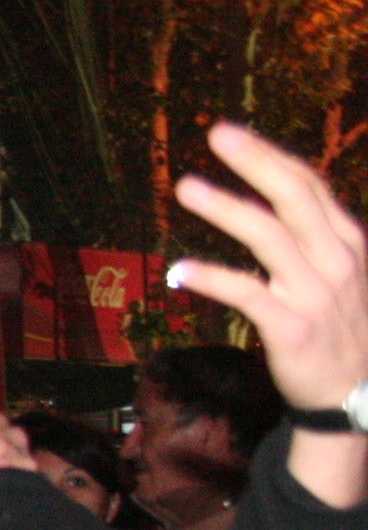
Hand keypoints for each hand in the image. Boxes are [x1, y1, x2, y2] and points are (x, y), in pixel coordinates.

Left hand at [170, 121, 367, 504]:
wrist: (356, 395)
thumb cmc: (339, 328)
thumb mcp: (338, 275)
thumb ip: (310, 238)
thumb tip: (276, 201)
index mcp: (346, 242)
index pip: (309, 187)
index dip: (270, 157)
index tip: (232, 135)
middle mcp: (336, 260)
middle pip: (294, 198)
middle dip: (256, 162)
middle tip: (217, 134)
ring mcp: (317, 294)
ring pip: (269, 238)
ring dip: (226, 209)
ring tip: (186, 187)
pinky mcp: (293, 329)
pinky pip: (248, 295)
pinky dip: (213, 278)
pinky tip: (179, 269)